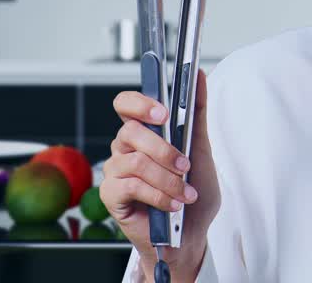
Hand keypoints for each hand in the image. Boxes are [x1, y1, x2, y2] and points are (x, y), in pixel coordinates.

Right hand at [101, 70, 220, 282]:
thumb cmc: (193, 189)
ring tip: (186, 194)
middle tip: (185, 165)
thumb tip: (199, 76)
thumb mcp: (201, 148)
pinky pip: (131, 186)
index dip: (140, 103)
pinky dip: (158, 195)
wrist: (190, 234)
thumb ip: (197, 112)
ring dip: (167, 179)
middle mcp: (124, 148)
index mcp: (143, 131)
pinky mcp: (111, 195)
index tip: (164, 112)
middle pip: (130, 131)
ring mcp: (115, 171)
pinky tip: (173, 205)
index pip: (126, 104)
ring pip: (135, 162)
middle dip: (163, 149)